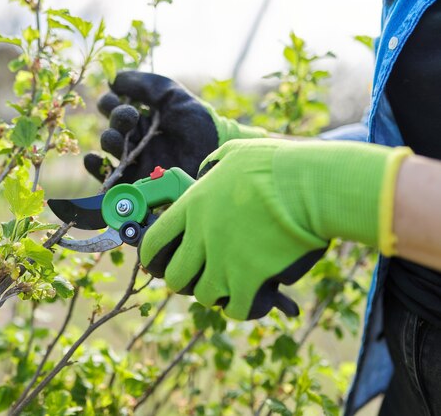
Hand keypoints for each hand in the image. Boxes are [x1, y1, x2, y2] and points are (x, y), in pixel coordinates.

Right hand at [84, 71, 265, 183]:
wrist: (213, 153)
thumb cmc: (197, 123)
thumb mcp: (172, 95)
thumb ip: (144, 85)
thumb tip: (113, 79)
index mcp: (144, 117)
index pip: (116, 107)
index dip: (111, 102)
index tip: (116, 97)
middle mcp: (138, 138)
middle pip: (113, 126)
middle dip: (116, 119)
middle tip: (130, 118)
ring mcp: (137, 159)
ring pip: (110, 147)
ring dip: (109, 139)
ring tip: (119, 139)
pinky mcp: (136, 180)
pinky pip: (108, 175)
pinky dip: (95, 167)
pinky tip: (95, 158)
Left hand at [138, 138, 411, 319]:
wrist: (311, 186)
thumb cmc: (277, 165)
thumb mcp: (234, 154)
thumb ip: (213, 167)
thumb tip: (206, 171)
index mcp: (193, 206)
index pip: (154, 240)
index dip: (152, 255)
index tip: (155, 262)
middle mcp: (202, 236)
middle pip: (175, 276)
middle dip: (184, 280)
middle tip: (199, 276)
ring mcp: (223, 261)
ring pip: (204, 295)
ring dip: (216, 292)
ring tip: (229, 284)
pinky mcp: (248, 280)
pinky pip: (235, 308)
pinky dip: (241, 306)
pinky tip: (250, 297)